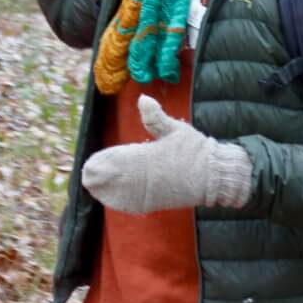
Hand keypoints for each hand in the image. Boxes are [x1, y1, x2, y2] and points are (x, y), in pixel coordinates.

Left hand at [81, 95, 251, 213]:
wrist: (216, 175)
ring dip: (108, 191)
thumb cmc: (196, 150)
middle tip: (86, 177)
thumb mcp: (176, 130)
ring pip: (125, 192)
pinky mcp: (160, 201)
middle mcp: (150, 174)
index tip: (91, 163)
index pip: (121, 158)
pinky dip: (122, 202)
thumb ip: (156, 118)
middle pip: (119, 177)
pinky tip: (110, 201)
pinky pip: (136, 203)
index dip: (105, 162)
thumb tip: (143, 99)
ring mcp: (154, 190)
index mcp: (152, 155)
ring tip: (93, 188)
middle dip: (102, 177)